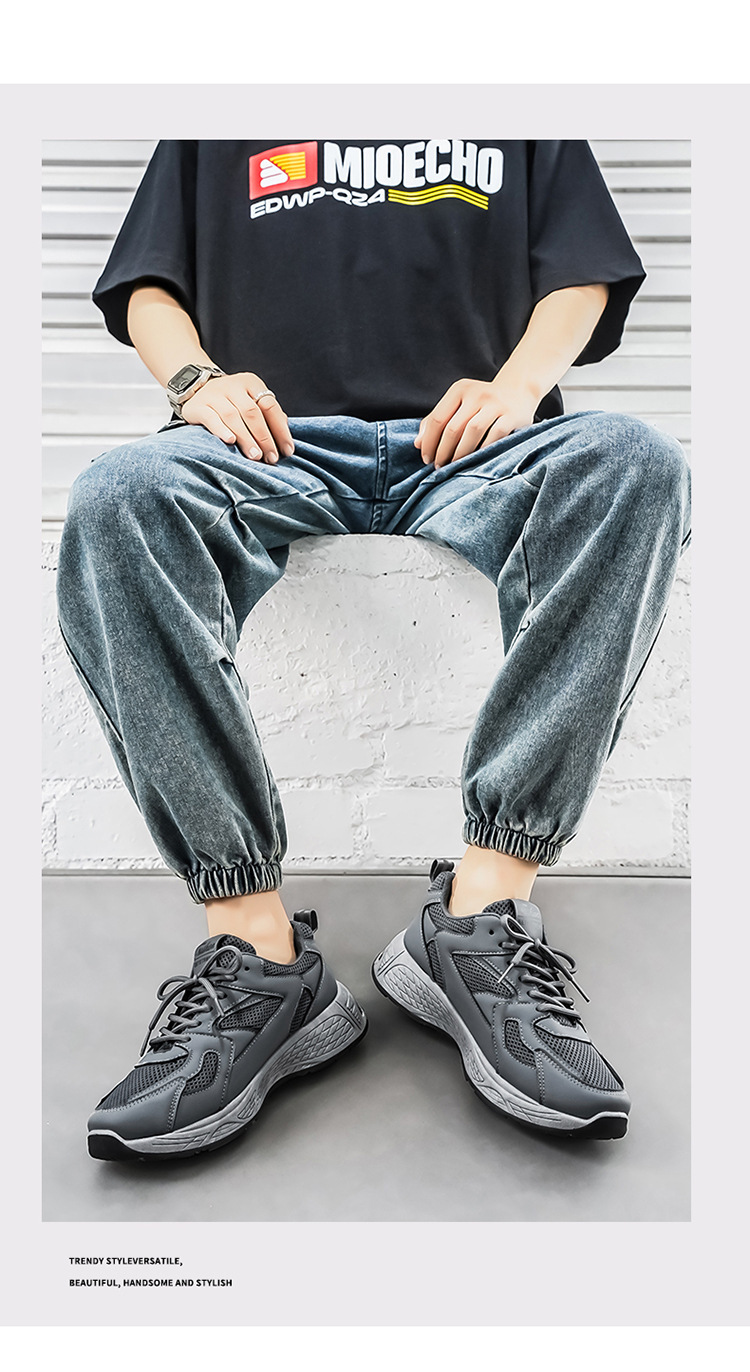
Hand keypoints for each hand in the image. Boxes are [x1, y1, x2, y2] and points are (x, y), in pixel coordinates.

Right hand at [180, 372, 293, 463]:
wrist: (196, 389)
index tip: (287, 451)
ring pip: (232, 416)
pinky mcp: (198, 406)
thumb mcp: (251, 402)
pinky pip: (211, 418)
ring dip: (246, 438)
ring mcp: (214, 394)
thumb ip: (268, 417)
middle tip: (271, 458)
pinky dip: (221, 430)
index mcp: (251, 383)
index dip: (280, 430)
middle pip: (252, 412)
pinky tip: (231, 441)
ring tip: (255, 456)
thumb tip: (284, 440)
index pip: (269, 406)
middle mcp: (232, 386)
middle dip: (264, 437)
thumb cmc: (231, 403)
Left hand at [416, 378, 538, 467]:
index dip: (429, 441)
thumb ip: (437, 421)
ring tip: (454, 466)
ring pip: (472, 431)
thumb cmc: (481, 403)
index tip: (426, 458)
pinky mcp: (512, 415)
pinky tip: (476, 461)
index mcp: (460, 390)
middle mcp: (477, 394)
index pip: (437, 418)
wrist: (519, 390)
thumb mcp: (459, 405)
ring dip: (460, 453)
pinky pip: (494, 436)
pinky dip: (483, 450)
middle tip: (439, 466)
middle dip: (442, 451)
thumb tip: (417, 444)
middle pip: (452, 428)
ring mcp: (496, 404)